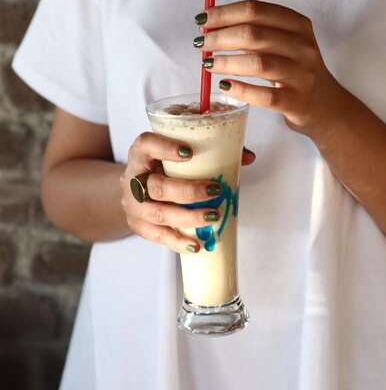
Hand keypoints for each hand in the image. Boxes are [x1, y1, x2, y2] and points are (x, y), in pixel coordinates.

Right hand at [120, 132, 254, 253]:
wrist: (136, 186)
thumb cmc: (163, 166)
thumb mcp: (179, 152)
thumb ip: (213, 150)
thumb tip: (249, 157)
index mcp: (140, 153)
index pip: (145, 144)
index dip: (164, 147)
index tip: (189, 152)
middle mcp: (132, 178)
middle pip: (155, 186)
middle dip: (188, 191)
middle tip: (215, 190)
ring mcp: (132, 204)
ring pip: (157, 213)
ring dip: (188, 217)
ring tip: (213, 216)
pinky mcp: (138, 225)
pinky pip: (157, 236)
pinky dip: (178, 241)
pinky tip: (195, 244)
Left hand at [194, 0, 343, 137]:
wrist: (325, 106)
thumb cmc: (295, 70)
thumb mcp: (284, 44)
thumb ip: (254, 32)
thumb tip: (211, 26)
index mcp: (298, 25)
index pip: (256, 10)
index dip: (225, 13)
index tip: (203, 19)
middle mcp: (303, 47)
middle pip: (254, 34)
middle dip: (221, 37)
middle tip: (201, 43)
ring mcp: (302, 75)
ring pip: (259, 63)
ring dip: (226, 62)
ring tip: (208, 64)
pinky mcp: (297, 101)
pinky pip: (265, 96)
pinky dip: (241, 90)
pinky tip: (225, 86)